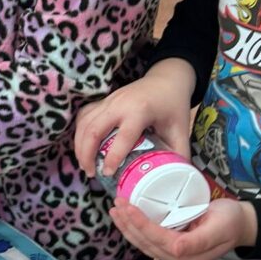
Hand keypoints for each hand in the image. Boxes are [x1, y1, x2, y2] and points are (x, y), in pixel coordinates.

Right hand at [75, 61, 193, 177]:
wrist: (167, 79)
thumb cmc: (174, 106)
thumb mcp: (181, 130)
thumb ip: (178, 155)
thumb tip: (174, 180)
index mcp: (140, 111)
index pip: (123, 136)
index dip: (113, 157)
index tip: (107, 173)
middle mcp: (120, 104)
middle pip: (93, 130)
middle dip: (86, 154)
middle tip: (90, 173)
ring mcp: (109, 101)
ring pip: (84, 124)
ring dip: (80, 145)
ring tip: (85, 165)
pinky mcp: (103, 101)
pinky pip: (84, 116)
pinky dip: (79, 132)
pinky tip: (83, 146)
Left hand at [110, 197, 256, 259]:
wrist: (241, 224)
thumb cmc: (231, 222)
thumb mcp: (220, 227)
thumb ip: (200, 240)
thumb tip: (177, 249)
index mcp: (188, 255)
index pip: (157, 239)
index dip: (140, 224)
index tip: (127, 207)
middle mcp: (177, 258)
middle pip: (145, 243)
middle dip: (128, 224)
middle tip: (117, 203)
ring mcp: (173, 253)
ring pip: (143, 243)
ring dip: (127, 227)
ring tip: (115, 210)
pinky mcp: (170, 245)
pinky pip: (148, 239)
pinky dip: (134, 228)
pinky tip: (126, 217)